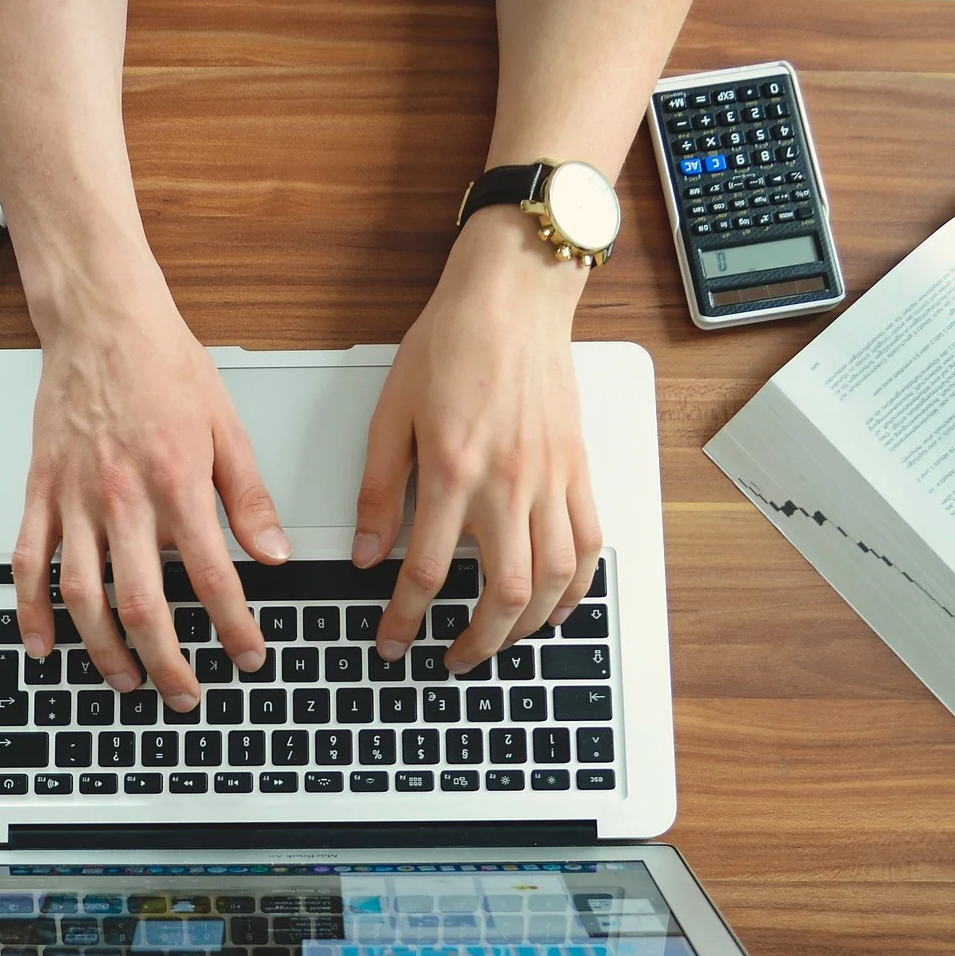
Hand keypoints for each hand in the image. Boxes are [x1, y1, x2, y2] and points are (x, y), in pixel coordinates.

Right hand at [13, 267, 288, 709]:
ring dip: (105, 651)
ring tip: (127, 681)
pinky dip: (33, 612)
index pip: (211, 577)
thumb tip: (274, 553)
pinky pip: (31, 563)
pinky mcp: (41, 492)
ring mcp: (75, 499)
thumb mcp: (227, 426)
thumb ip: (249, 497)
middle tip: (186, 695)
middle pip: (144, 604)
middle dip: (168, 662)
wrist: (100, 319)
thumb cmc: (163, 364)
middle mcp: (123, 500)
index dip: (234, 626)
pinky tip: (45, 647)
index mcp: (177, 484)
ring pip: (85, 596)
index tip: (249, 655)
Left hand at [353, 206, 601, 671]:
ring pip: (551, 579)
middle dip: (476, 642)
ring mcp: (551, 479)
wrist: (514, 295)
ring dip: (526, 627)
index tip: (392, 642)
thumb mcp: (392, 413)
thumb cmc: (452, 342)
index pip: (425, 571)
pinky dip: (575, 588)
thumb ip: (379, 491)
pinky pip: (588, 545)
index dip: (405, 620)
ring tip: (499, 642)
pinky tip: (556, 606)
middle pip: (501, 592)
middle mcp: (508, 483)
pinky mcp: (578, 469)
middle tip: (451, 660)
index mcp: (452, 470)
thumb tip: (366, 553)